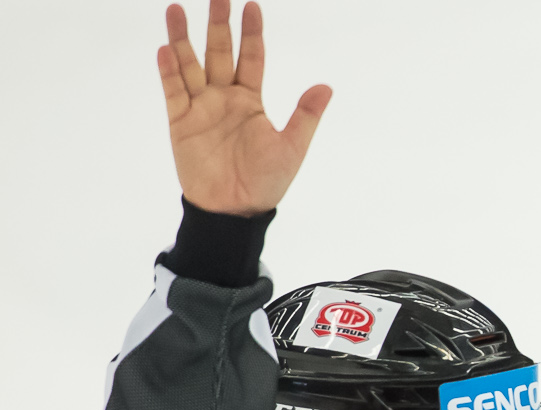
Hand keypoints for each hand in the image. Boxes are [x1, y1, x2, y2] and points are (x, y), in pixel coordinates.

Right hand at [159, 1, 329, 215]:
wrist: (236, 210)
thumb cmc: (266, 182)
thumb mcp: (292, 146)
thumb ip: (305, 115)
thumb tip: (326, 86)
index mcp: (250, 101)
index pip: (251, 58)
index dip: (251, 33)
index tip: (251, 5)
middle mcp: (223, 97)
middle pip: (218, 52)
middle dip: (218, 24)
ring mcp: (200, 107)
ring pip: (189, 64)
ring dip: (182, 38)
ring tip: (176, 9)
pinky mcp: (180, 122)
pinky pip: (173, 92)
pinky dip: (169, 72)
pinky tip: (166, 50)